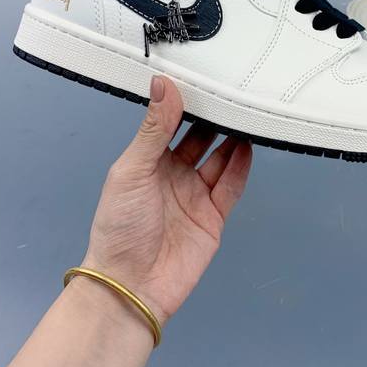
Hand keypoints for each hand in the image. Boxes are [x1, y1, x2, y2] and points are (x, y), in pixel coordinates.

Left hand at [81, 76, 251, 324]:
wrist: (131, 286)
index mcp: (149, 162)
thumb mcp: (132, 171)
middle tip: (230, 92)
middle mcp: (173, 176)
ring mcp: (195, 196)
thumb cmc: (119, 228)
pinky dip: (240, 167)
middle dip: (213, 118)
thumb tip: (163, 85)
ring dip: (232, 139)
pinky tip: (247, 146)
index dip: (185, 104)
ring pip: (219, 160)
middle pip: (200, 139)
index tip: (201, 79)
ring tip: (245, 114)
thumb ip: (154, 129)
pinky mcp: (213, 217)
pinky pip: (231, 187)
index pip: (171, 125)